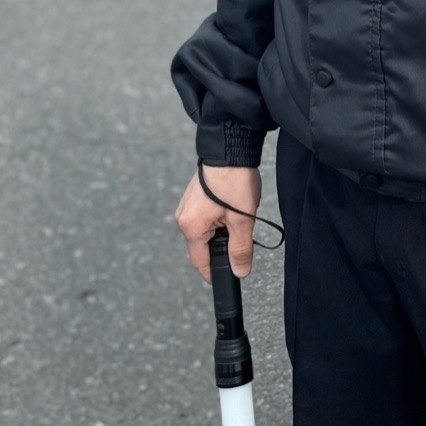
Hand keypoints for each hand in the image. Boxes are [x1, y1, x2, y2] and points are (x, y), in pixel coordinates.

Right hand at [175, 165, 260, 281]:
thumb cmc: (234, 180)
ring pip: (205, 232)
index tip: (230, 276)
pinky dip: (218, 221)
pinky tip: (232, 210)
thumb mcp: (242, 219)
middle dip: (222, 249)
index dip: (215, 273)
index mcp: (191, 227)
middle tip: (242, 240)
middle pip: (202, 247)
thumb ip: (240, 248)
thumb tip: (240, 271)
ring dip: (221, 233)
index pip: (200, 262)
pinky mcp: (194, 198)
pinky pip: (204, 218)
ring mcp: (187, 207)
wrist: (230, 148)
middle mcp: (183, 218)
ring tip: (239, 219)